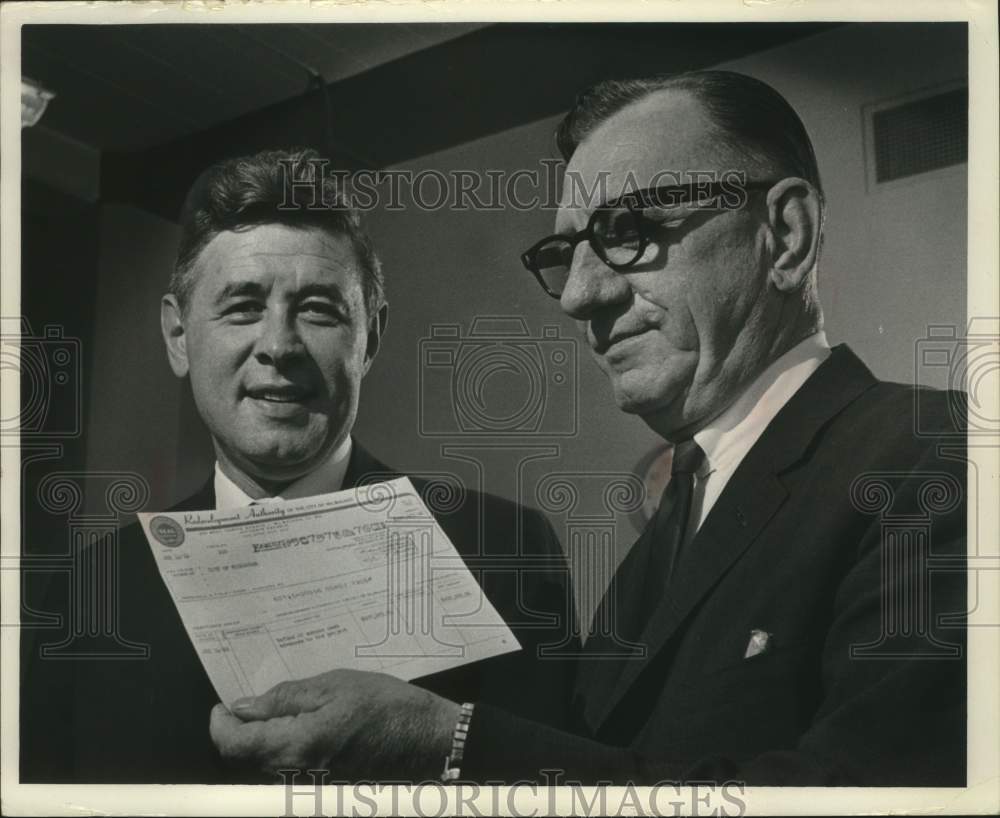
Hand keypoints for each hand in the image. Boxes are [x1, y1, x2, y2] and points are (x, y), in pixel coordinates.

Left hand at [210, 669, 460, 780]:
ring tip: (282, 707)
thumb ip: (285, 697)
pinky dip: (284, 747)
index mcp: (296, 745)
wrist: (428, 740)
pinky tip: (302, 724)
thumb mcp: (334, 686)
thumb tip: (244, 707)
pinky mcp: (322, 786)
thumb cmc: (385, 707)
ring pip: (266, 763)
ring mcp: (308, 784)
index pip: (234, 745)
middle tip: (252, 702)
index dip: (220, 725)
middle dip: (241, 730)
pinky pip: (288, 768)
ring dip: (263, 739)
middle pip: (247, 758)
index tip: (222, 706)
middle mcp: (296, 772)